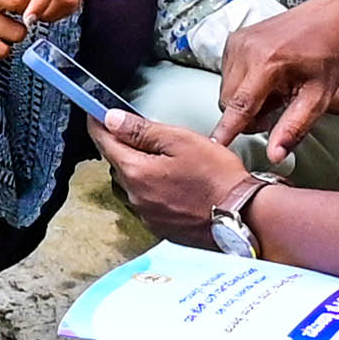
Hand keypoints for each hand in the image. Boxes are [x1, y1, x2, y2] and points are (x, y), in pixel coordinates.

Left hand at [96, 108, 257, 245]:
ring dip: (136, 169)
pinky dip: (150, 188)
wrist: (243, 216)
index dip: (98, 123)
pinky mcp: (161, 227)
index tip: (95, 113)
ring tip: (161, 158)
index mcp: (136, 172)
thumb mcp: (180, 140)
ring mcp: (148, 215)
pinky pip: (144, 201)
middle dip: (122, 146)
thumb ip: (142, 130)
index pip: (104, 142)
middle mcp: (136, 197)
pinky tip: (171, 182)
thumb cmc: (217, 178)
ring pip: (129, 184)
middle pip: (116, 163)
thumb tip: (112, 120)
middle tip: (141, 132)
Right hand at [214, 5, 338, 162]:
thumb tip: (274, 155)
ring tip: (273, 92)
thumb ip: (293, 129)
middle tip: (275, 111)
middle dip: (246, 116)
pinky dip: (241, 84)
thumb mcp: (317, 99)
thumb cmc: (325, 58)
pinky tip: (264, 80)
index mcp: (268, 63)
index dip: (226, 130)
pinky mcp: (233, 39)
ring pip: (225, 90)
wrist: (326, 22)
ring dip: (244, 100)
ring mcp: (237, 41)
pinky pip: (226, 74)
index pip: (239, 105)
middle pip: (229, 102)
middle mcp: (246, 48)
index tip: (214, 146)